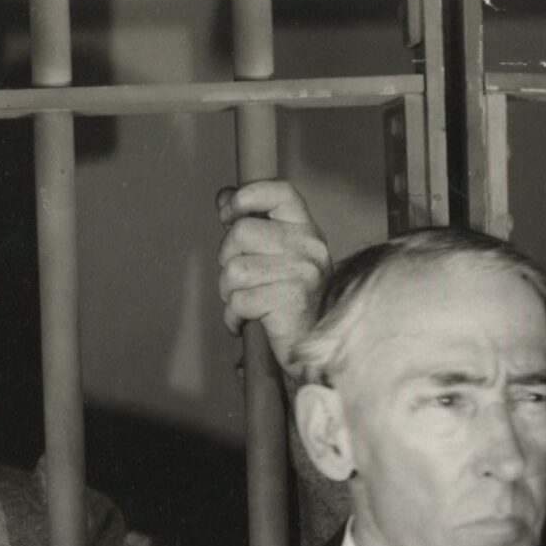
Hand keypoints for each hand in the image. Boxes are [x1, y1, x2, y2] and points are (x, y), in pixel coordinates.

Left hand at [215, 179, 328, 376]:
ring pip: (234, 270)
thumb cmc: (296, 306)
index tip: (229, 215)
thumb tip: (224, 197)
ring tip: (247, 303)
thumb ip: (254, 226)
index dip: (246, 197)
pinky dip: (233, 316)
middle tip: (241, 281)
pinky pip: (238, 300)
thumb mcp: (281, 258)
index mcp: (307, 232)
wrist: (321, 353)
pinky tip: (245, 322)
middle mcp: (308, 248)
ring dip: (229, 292)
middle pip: (240, 233)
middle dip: (228, 260)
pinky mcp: (288, 300)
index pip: (279, 192)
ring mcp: (301, 273)